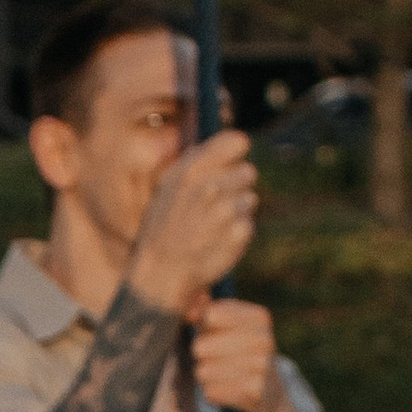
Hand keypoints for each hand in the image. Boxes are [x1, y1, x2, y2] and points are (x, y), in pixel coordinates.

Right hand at [122, 125, 257, 318]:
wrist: (162, 272)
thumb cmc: (164, 226)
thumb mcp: (170, 185)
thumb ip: (201, 159)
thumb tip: (240, 140)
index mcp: (191, 171)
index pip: (237, 142)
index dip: (234, 154)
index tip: (227, 166)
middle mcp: (210, 187)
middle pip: (247, 172)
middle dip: (234, 187)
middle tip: (213, 206)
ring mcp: (226, 212)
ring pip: (249, 199)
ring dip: (236, 212)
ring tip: (212, 226)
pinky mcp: (240, 233)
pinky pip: (249, 224)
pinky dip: (237, 233)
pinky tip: (217, 241)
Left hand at [188, 295, 286, 411]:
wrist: (270, 390)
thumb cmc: (239, 349)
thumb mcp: (228, 324)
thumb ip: (205, 311)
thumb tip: (189, 314)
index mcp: (259, 317)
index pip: (210, 316)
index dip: (202, 327)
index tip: (213, 332)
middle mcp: (264, 340)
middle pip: (200, 346)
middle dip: (200, 354)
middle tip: (215, 357)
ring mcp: (261, 367)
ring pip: (202, 371)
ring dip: (205, 374)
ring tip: (221, 373)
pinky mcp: (254, 392)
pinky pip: (210, 391)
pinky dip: (213, 392)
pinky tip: (228, 389)